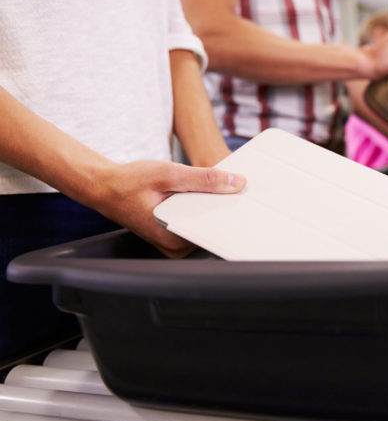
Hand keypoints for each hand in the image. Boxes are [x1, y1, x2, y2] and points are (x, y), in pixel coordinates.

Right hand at [93, 160, 244, 257]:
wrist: (106, 187)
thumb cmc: (130, 182)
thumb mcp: (169, 174)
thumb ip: (204, 179)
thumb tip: (236, 183)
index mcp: (174, 238)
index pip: (216, 231)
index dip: (234, 215)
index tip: (248, 201)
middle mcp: (176, 247)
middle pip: (213, 229)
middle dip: (226, 209)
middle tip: (240, 190)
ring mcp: (175, 243)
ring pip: (206, 226)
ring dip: (215, 208)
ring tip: (226, 190)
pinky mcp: (175, 235)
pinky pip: (197, 223)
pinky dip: (203, 208)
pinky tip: (209, 194)